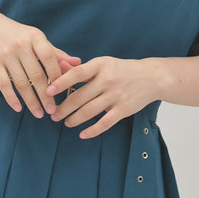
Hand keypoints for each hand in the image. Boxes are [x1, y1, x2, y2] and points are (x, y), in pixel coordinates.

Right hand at [0, 10, 81, 116]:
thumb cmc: (19, 35)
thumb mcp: (37, 39)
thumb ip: (56, 53)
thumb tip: (77, 63)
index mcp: (35, 37)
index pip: (49, 57)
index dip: (56, 74)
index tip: (63, 90)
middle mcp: (21, 45)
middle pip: (36, 74)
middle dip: (45, 95)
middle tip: (52, 110)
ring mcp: (6, 54)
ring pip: (21, 82)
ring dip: (31, 101)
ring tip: (38, 113)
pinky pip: (3, 84)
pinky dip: (11, 98)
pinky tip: (19, 108)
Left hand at [45, 56, 159, 138]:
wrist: (151, 77)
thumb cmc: (121, 69)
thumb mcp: (103, 63)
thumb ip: (82, 68)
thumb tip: (59, 68)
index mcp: (100, 65)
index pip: (76, 74)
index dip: (61, 83)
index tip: (48, 91)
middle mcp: (107, 80)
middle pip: (79, 97)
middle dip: (63, 108)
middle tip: (53, 114)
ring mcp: (116, 95)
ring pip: (88, 111)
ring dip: (73, 119)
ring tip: (65, 122)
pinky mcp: (123, 109)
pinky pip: (104, 123)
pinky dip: (91, 130)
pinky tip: (82, 133)